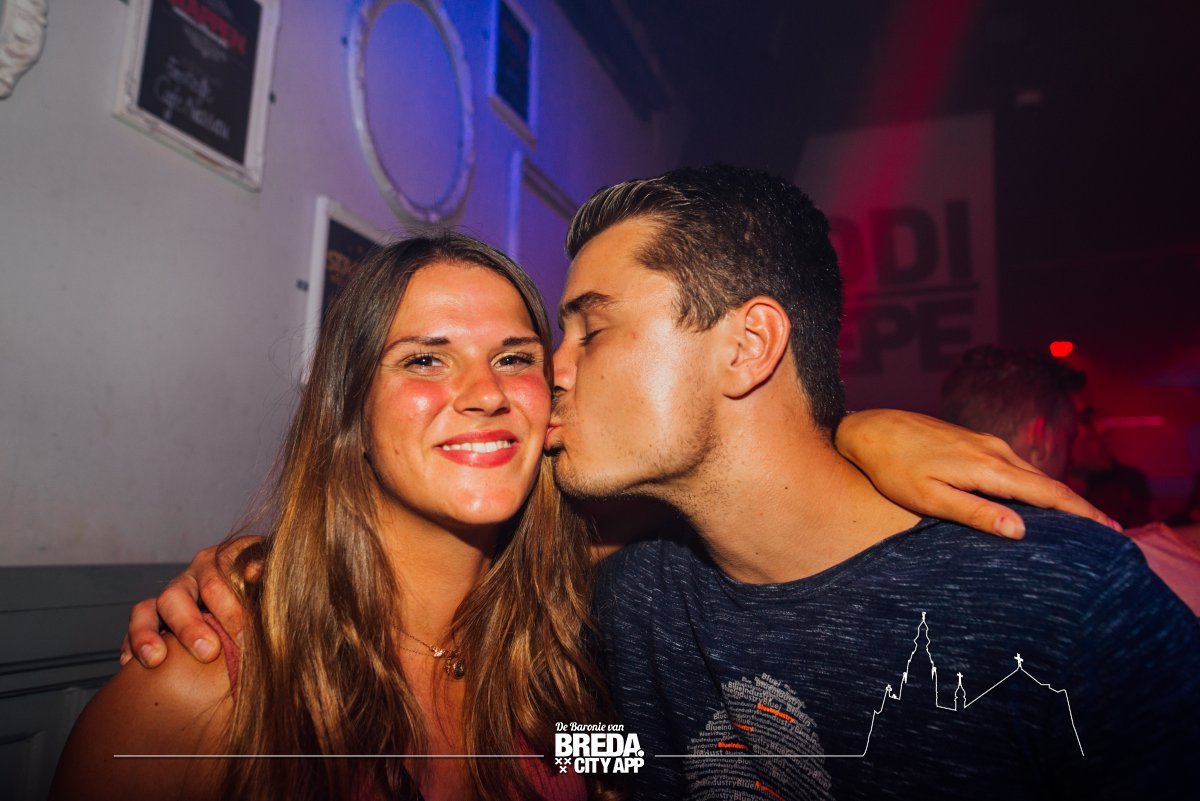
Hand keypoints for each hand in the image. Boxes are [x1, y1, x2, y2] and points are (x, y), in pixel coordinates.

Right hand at [119, 536, 261, 667]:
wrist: (255, 607)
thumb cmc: (267, 593)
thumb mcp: (271, 580)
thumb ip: (265, 574)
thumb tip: (257, 570)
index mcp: (221, 561)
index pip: (218, 580)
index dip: (230, 608)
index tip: (243, 635)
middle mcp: (191, 576)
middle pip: (180, 595)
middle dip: (192, 626)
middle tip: (208, 652)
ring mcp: (169, 597)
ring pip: (147, 609)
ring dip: (148, 634)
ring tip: (156, 660)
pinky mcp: (151, 619)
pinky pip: (132, 629)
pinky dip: (130, 646)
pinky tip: (130, 667)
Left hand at [835, 409, 1119, 537]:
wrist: (870, 430)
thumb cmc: (893, 470)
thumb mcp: (929, 498)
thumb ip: (974, 513)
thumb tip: (1021, 530)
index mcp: (988, 467)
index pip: (1049, 494)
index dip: (1083, 513)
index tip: (1112, 532)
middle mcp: (995, 451)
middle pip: (1049, 483)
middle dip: (1080, 507)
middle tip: (1109, 533)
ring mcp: (986, 443)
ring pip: (1033, 473)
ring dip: (1059, 495)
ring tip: (1082, 520)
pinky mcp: (975, 442)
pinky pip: (1016, 466)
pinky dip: (1036, 484)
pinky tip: (1038, 497)